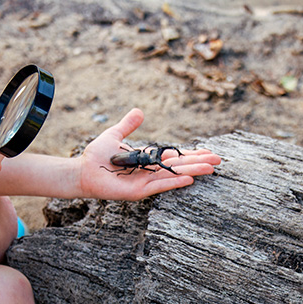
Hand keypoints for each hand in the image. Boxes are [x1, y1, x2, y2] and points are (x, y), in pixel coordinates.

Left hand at [78, 109, 220, 200]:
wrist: (83, 170)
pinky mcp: (139, 192)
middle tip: (219, 160)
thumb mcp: (115, 135)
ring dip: (193, 172)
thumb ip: (128, 125)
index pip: (175, 157)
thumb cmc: (97, 156)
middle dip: (199, 162)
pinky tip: (190, 179)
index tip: (209, 152)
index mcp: (149, 160)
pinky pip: (160, 185)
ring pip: (174, 175)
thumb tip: (139, 111)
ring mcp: (146, 183)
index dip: (192, 154)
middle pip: (180, 166)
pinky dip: (174, 182)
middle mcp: (151, 172)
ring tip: (211, 168)